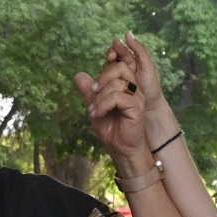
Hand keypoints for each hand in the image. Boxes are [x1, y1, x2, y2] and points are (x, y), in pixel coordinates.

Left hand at [74, 48, 146, 171]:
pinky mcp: (137, 108)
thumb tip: (78, 75)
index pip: (116, 66)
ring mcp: (137, 97)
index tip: (92, 89)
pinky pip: (119, 97)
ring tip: (93, 111)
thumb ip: (89, 92)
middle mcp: (133, 89)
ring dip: (100, 96)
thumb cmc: (111, 129)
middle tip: (92, 93)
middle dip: (102, 78)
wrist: (120, 150)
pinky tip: (98, 114)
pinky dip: (104, 104)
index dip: (103, 71)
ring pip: (117, 83)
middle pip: (120, 67)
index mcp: (125, 86)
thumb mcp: (95, 107)